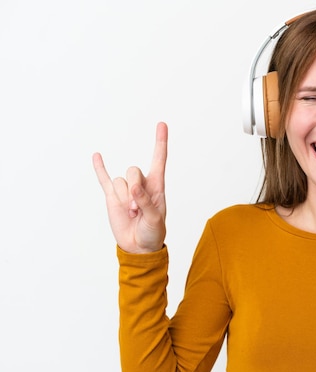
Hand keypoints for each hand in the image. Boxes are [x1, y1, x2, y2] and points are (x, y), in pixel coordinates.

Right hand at [93, 122, 167, 253]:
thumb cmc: (153, 232)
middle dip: (134, 188)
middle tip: (137, 209)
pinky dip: (100, 168)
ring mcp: (125, 190)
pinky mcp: (112, 197)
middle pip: (133, 170)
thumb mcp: (155, 219)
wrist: (139, 247)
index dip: (160, 142)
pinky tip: (97, 156)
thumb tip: (133, 188)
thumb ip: (145, 202)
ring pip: (119, 181)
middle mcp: (141, 185)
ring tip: (131, 214)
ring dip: (123, 198)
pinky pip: (104, 179)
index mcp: (157, 186)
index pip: (159, 159)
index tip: (162, 124)